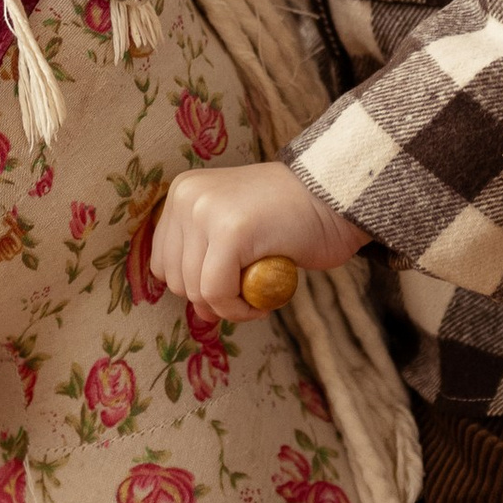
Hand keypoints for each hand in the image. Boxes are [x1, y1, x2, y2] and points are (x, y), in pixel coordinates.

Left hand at [148, 160, 366, 325]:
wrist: (339, 199)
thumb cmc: (293, 220)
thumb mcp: (234, 228)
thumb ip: (207, 259)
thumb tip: (198, 310)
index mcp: (184, 193)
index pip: (163, 261)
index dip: (196, 285)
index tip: (231, 283)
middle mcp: (188, 197)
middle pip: (176, 280)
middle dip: (213, 298)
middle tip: (251, 289)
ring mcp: (206, 210)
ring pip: (196, 290)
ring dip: (232, 306)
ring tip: (263, 288)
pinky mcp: (230, 230)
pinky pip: (218, 293)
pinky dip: (242, 308)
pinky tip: (266, 298)